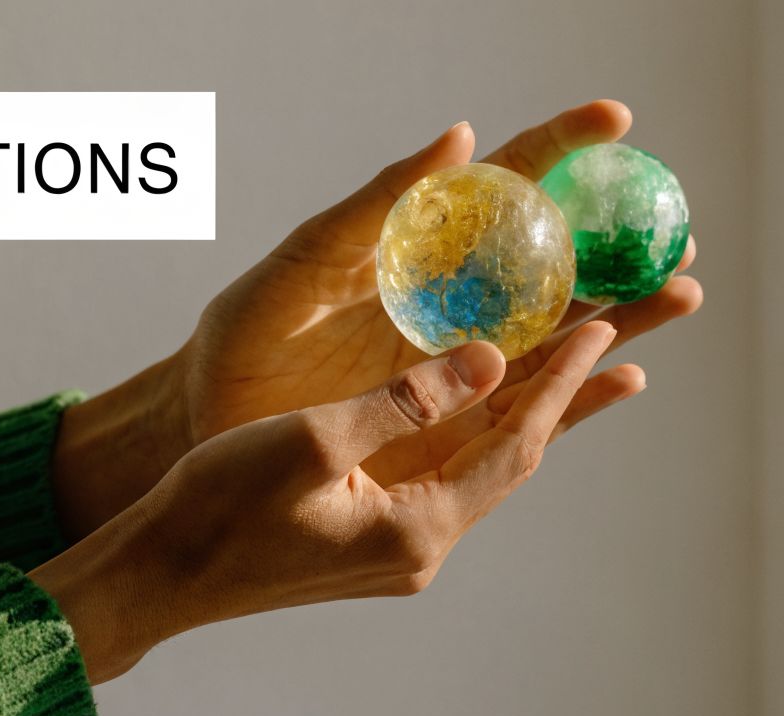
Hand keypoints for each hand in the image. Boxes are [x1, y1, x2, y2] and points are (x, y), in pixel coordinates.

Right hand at [33, 322, 617, 683]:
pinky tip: (473, 405)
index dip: (563, 384)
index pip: (515, 447)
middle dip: (557, 394)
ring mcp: (391, 550)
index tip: (602, 327)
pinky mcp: (364, 540)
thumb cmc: (220, 504)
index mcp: (415, 529)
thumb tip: (490, 360)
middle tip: (602, 329)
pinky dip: (464, 431)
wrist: (162, 569)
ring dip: (515, 411)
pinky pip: (435, 476)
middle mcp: (418, 549)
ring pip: (473, 467)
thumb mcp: (312, 439)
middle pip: (507, 459)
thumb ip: (404, 401)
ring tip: (561, 360)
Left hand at [54, 101, 701, 536]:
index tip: (613, 120)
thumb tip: (457, 138)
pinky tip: (623, 379)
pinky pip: (522, 403)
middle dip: (617, 245)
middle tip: (679, 234)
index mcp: (414, 248)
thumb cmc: (242, 336)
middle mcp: (445, 300)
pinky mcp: (443, 416)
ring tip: (679, 295)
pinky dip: (575, 391)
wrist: (210, 420)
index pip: (498, 186)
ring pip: (552, 333)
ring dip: (619, 315)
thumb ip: (372, 207)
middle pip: (550, 264)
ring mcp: (449, 360)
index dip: (556, 149)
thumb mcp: (301, 263)